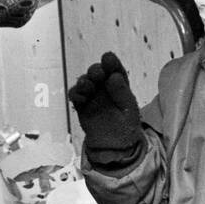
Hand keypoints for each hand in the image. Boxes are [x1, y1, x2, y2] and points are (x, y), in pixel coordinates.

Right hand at [68, 52, 144, 166]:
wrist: (115, 146)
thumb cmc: (126, 126)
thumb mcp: (129, 109)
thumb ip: (121, 93)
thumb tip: (113, 76)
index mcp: (119, 84)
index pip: (114, 69)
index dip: (111, 62)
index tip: (108, 58)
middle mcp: (104, 86)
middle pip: (97, 72)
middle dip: (95, 70)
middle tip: (97, 74)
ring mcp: (92, 95)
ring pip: (84, 82)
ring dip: (84, 80)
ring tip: (87, 85)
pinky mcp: (81, 105)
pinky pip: (75, 96)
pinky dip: (75, 93)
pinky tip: (80, 97)